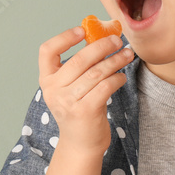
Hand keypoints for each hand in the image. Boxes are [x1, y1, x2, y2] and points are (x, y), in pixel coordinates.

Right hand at [38, 26, 133, 154]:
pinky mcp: (84, 111)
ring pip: (96, 72)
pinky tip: (122, 77)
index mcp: (47, 80)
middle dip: (102, 46)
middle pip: (79, 59)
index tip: (83, 30)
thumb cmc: (79, 110)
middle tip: (117, 40)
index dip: (64, 37)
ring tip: (127, 55)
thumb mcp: (71, 88)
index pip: (47, 51)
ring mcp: (68, 102)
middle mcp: (53, 90)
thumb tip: (102, 39)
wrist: (80, 144)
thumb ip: (79, 68)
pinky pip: (105, 86)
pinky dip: (117, 78)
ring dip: (115, 61)